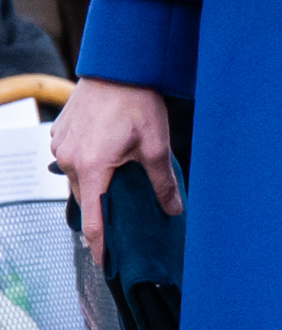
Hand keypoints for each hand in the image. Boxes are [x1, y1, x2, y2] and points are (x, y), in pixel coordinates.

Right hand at [49, 79, 177, 264]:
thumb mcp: (156, 146)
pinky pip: (71, 161)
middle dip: (99, 213)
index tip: (105, 262)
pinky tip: (108, 161)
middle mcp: (68, 161)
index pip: (92, 219)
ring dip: (94, 188)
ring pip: (76, 180)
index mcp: (91, 169)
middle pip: (83, 200)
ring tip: (116, 192)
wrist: (118, 68)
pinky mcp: (60, 135)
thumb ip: (163, 183)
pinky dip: (87, 168)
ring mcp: (61, 147)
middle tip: (120, 226)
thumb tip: (173, 211)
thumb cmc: (137, 103)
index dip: (99, 244)